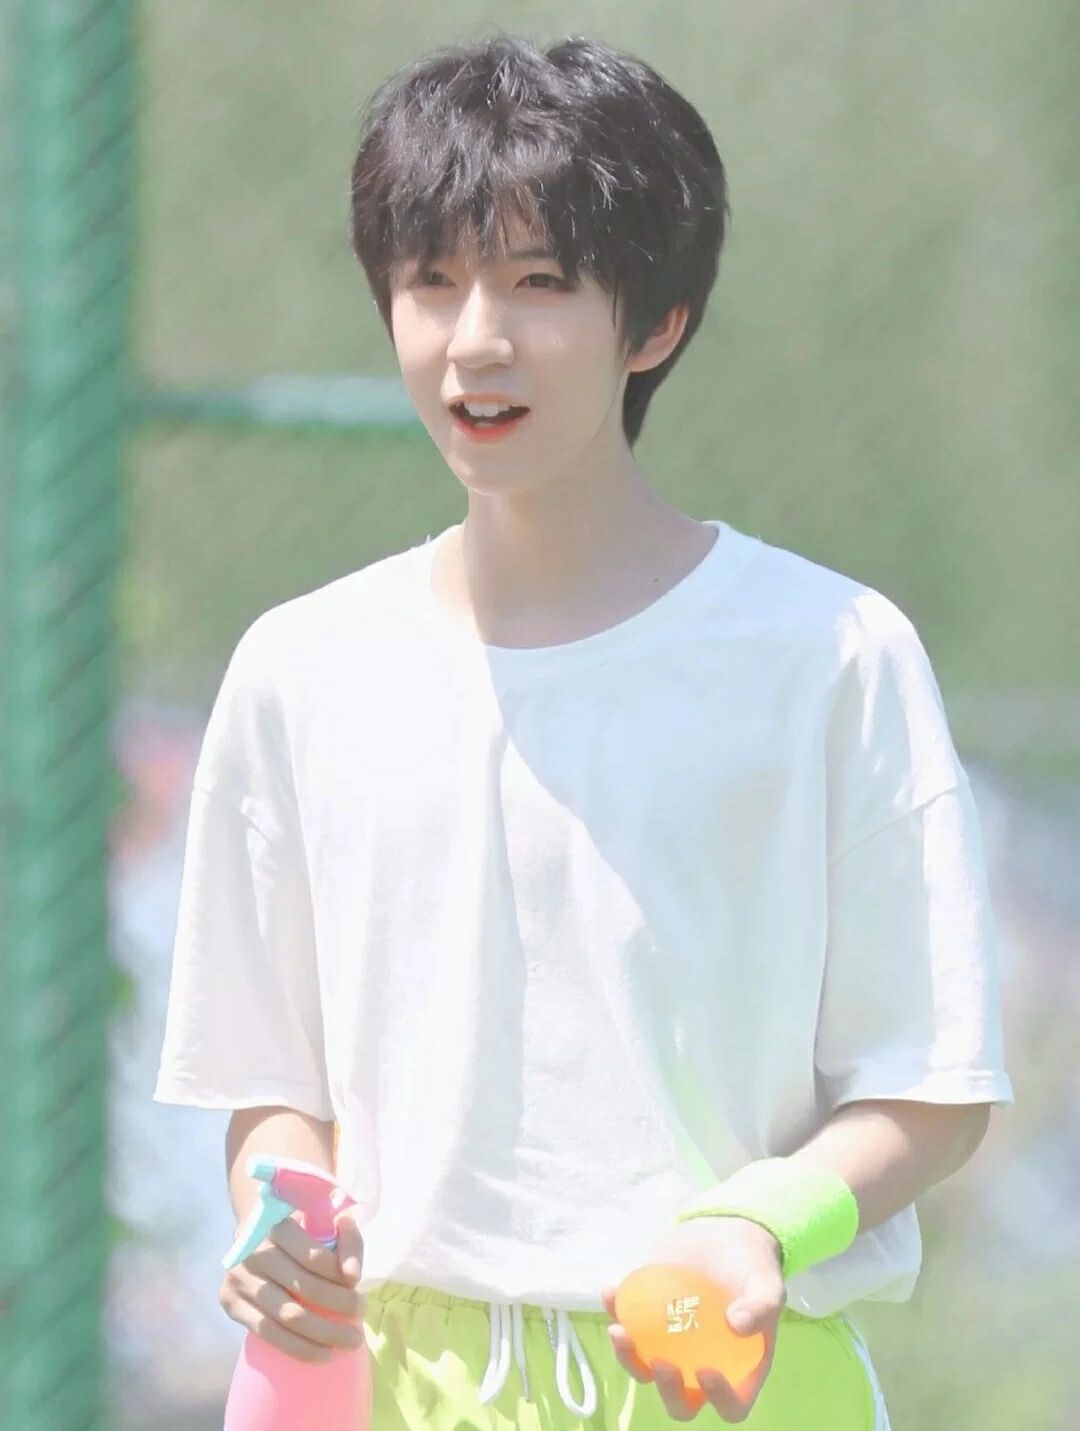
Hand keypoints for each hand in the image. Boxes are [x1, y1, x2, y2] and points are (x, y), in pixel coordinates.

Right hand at [218, 1208, 367, 1363]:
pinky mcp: (230, 1303)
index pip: (313, 1256)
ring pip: (286, 1316)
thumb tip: (352, 1276)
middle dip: (339, 1305)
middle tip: (361, 1315)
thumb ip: (348, 1242)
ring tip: (350, 1340)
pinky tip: (322, 1353)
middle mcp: (252, 1250)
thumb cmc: (301, 1233)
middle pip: (303, 1288)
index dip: (338, 1276)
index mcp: (276, 1224)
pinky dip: (299, 1348)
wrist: (258, 1239)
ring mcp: (238, 1278)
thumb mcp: (327, 1224)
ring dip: (324, 1333)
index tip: (359, 1288)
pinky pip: (267, 1333)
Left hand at [601, 1217, 784, 1421]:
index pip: (731, 1405)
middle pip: (682, 1400)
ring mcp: (671, 1346)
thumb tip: (737, 1325)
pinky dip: (615, 1311)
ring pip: (645, 1369)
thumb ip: (761, 1302)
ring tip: (619, 1329)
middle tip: (660, 1362)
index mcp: (738, 1369)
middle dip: (667, 1390)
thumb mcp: (766, 1280)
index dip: (719, 1399)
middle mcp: (702, 1366)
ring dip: (628, 1358)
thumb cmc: (750, 1263)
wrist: (721, 1232)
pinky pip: (627, 1326)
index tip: (706, 1371)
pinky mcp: (647, 1320)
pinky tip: (610, 1291)